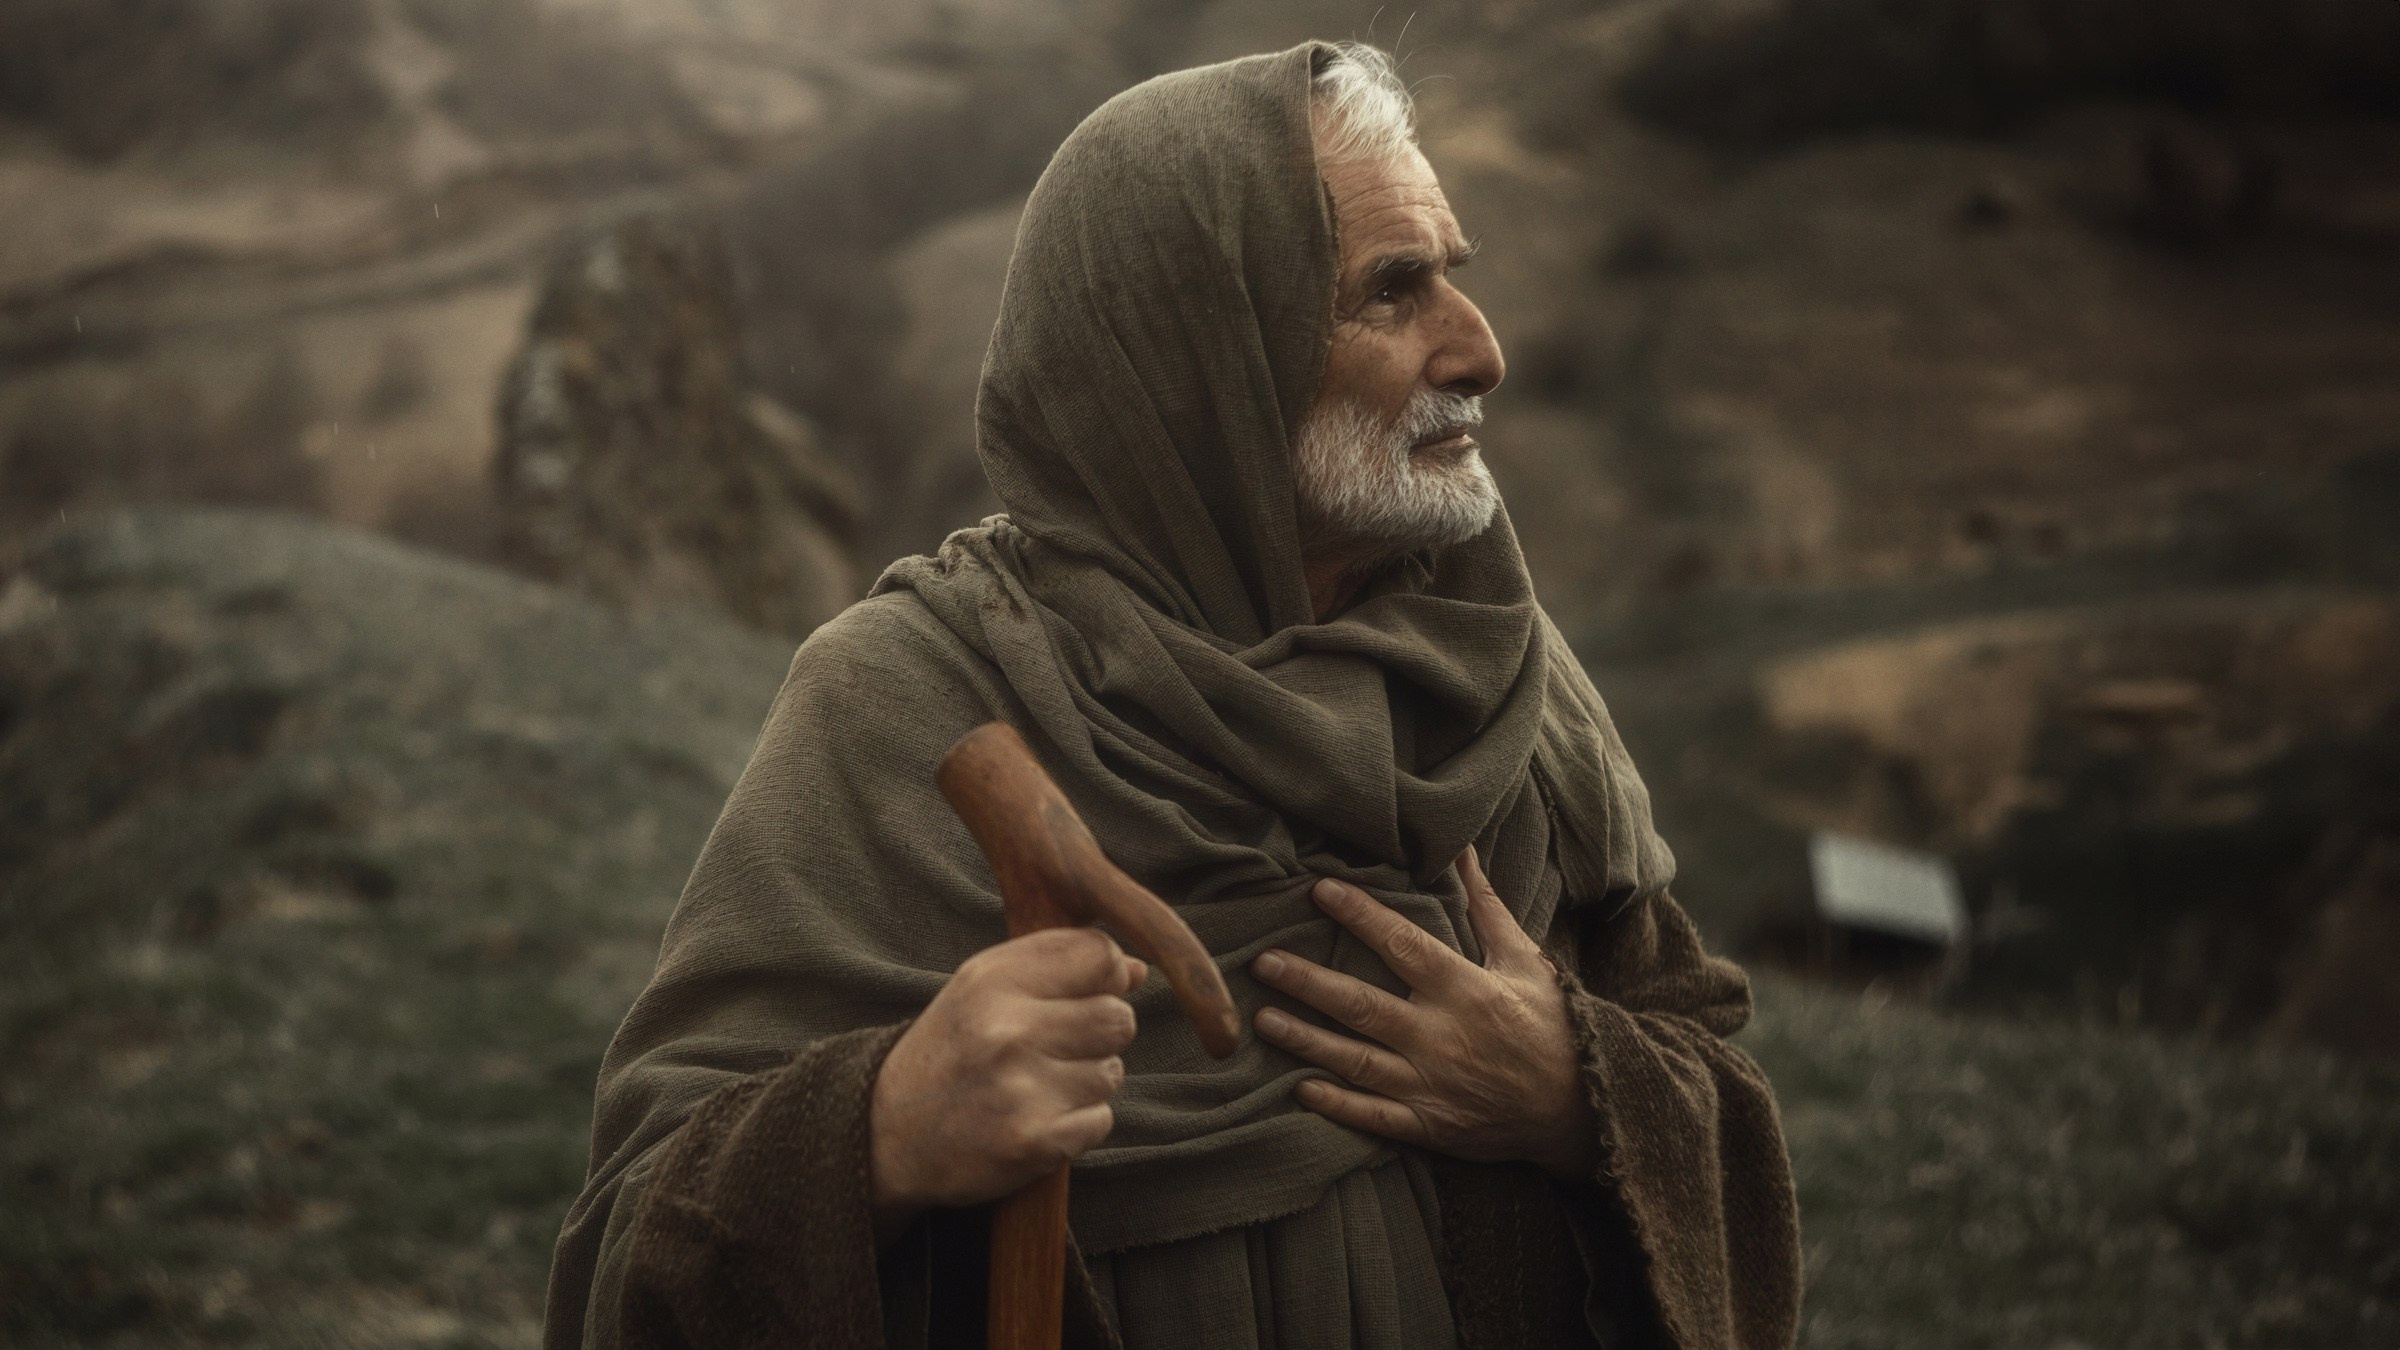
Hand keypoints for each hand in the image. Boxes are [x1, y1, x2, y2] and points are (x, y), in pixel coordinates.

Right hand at [870, 927, 1143, 1242]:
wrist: (889, 1133)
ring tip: (1039, 1085)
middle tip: (1059, 1047)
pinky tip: (1038, 1118)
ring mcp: (1022, 1089)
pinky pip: (1101, 1120)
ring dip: (1088, 1082)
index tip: (1087, 991)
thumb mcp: (984, 988)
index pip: (1100, 955)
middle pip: (1118, 1018)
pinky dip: (1079, 1124)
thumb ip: (1057, 967)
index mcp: (993, 980)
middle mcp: (1007, 1030)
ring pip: (1112, 1072)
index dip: (1107, 974)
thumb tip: (1138, 970)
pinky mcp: (1034, 1142)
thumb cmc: (952, 1049)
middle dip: (1101, 1034)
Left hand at [1249, 846, 1597, 1177]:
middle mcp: (1442, 1037)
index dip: (1360, 915)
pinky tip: (1299, 1087)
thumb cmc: (1551, 1025)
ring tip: (1262, 1020)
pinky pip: (1374, 1117)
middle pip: (1362, 1006)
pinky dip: (1336, 1104)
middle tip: (1263, 962)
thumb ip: (1485, 906)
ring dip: (1306, 1040)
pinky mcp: (1430, 1126)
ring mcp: (1432, 1086)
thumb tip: (1462, 849)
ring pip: (1356, 1061)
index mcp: (1466, 990)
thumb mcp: (1524, 960)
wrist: (1585, 1106)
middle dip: (1308, 983)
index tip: (1320, 890)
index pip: (1403, 945)